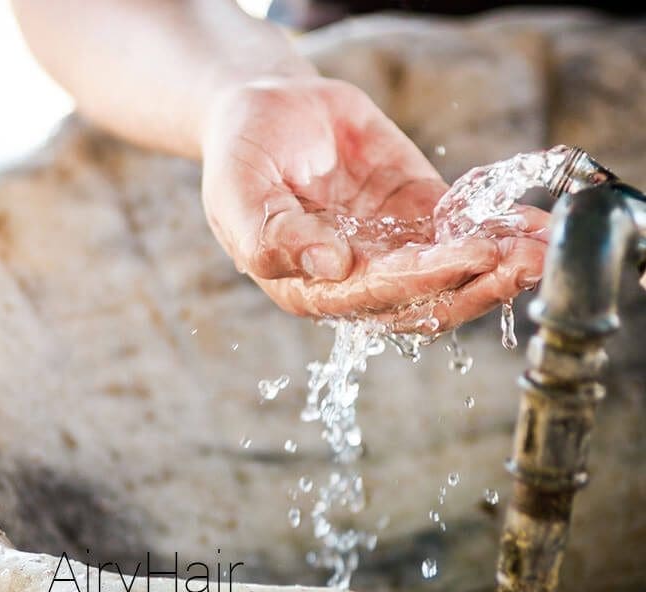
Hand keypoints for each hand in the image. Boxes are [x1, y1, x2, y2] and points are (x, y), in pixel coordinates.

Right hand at [200, 75, 547, 331]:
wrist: (263, 110)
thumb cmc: (240, 156)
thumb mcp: (236, 194)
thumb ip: (271, 237)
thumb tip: (331, 267)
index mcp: (309, 287)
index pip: (374, 298)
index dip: (425, 281)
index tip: (470, 258)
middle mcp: (355, 278)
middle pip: (425, 299)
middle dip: (477, 285)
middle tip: (524, 263)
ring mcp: (389, 247)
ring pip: (452, 272)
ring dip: (498, 266)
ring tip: (539, 246)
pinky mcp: (415, 213)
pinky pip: (461, 228)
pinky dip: (496, 230)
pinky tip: (529, 224)